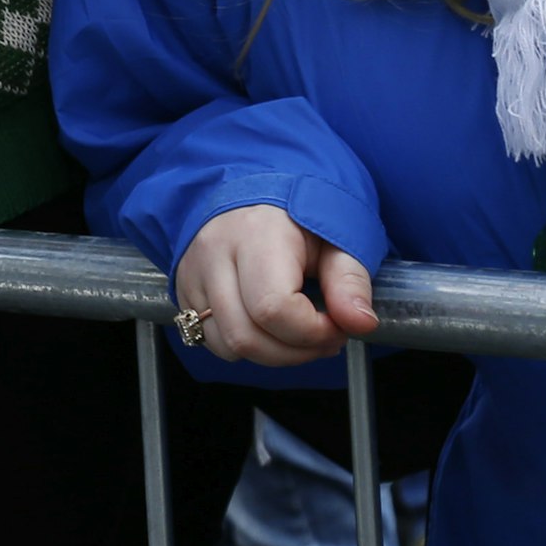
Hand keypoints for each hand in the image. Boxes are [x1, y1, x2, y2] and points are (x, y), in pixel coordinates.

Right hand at [173, 205, 378, 367]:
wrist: (253, 192)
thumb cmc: (298, 214)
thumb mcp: (336, 237)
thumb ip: (350, 281)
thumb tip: (361, 324)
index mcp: (255, 234)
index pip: (274, 309)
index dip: (313, 332)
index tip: (337, 324)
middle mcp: (214, 253)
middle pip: (246, 336)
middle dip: (295, 352)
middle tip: (324, 336)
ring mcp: (193, 272)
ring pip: (226, 344)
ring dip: (271, 354)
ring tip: (297, 333)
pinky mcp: (183, 288)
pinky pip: (211, 339)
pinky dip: (245, 345)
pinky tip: (268, 327)